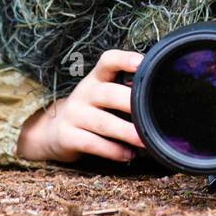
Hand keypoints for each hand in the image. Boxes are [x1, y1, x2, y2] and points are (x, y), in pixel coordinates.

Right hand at [18, 50, 144, 162]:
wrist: (52, 132)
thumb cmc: (90, 111)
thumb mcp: (102, 95)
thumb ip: (125, 92)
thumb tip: (163, 101)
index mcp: (96, 79)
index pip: (107, 61)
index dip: (123, 59)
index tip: (140, 63)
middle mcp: (84, 92)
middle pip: (107, 93)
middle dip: (129, 103)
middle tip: (150, 113)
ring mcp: (74, 114)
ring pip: (102, 122)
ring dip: (125, 132)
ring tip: (143, 140)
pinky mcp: (66, 136)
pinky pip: (92, 143)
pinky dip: (112, 151)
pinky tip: (127, 155)